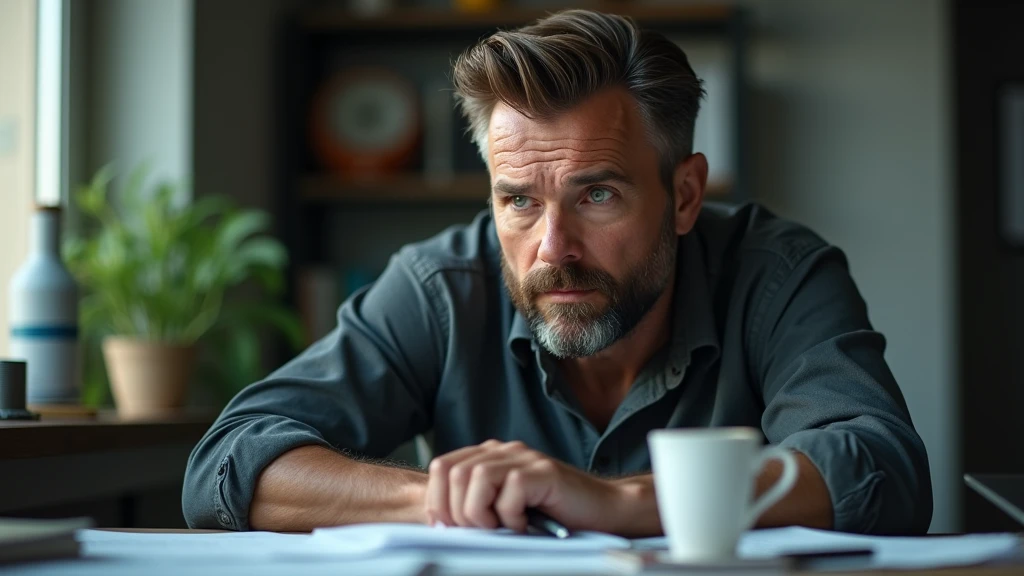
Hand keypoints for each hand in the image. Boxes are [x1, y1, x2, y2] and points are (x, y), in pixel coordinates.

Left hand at [425, 440, 620, 532]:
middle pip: (453, 473)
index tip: (450, 529)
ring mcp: (524, 458)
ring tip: (503, 527)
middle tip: (482, 531)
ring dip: (482, 514)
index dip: (438, 501)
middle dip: (458, 512)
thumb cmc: (552, 517)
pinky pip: (510, 489)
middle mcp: (504, 451)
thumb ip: (473, 507)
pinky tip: (525, 524)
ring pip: (475, 478)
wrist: (602, 512)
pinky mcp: (543, 471)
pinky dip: (511, 516)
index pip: (441, 467)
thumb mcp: (502, 512)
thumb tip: (438, 523)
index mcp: (488, 456)